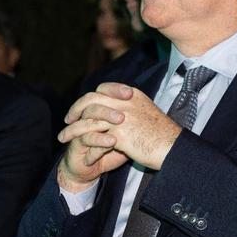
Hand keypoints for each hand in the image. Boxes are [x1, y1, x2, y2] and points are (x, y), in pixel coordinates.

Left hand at [59, 82, 182, 177]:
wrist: (172, 147)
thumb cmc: (164, 135)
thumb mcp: (148, 114)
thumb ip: (132, 110)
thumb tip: (120, 113)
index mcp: (133, 96)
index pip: (104, 88)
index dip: (90, 97)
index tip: (82, 107)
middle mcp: (125, 103)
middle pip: (91, 99)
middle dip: (76, 109)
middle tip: (68, 119)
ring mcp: (121, 117)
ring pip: (88, 117)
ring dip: (73, 127)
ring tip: (64, 136)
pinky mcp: (119, 134)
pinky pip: (93, 134)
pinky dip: (81, 140)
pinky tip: (75, 146)